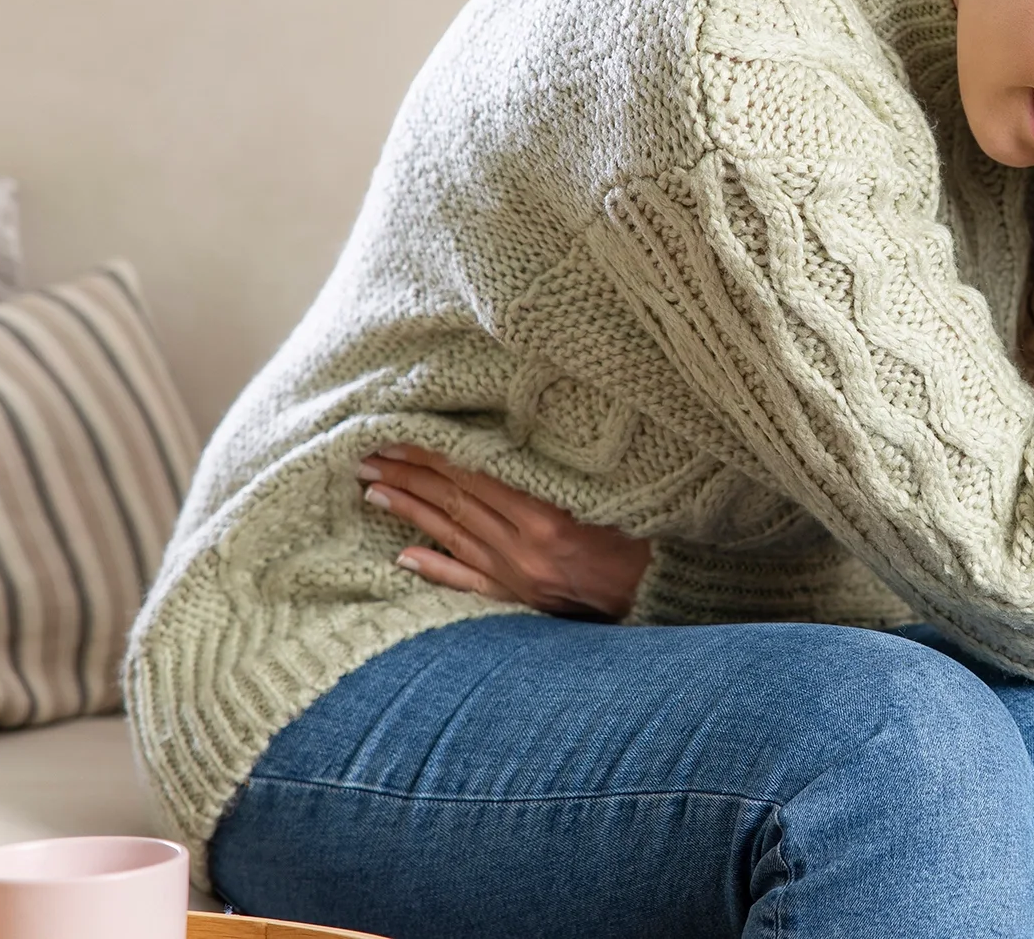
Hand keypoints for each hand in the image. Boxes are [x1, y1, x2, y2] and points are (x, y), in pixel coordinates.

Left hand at [358, 444, 651, 619]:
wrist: (665, 592)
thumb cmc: (646, 534)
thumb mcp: (609, 492)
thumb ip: (561, 471)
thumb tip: (513, 439)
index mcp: (547, 516)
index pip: (474, 477)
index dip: (432, 455)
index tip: (396, 435)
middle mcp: (524, 548)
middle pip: (454, 504)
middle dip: (409, 477)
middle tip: (368, 457)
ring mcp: (518, 576)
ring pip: (453, 537)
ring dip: (411, 512)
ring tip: (374, 490)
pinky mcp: (521, 598)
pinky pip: (469, 584)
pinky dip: (435, 569)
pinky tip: (403, 556)